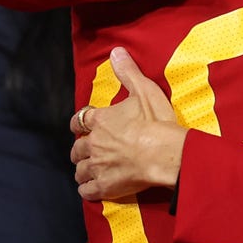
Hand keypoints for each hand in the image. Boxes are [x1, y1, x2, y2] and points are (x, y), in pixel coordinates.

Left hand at [70, 47, 186, 200]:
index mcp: (101, 120)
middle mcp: (94, 143)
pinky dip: (86, 189)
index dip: (79, 123)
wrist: (165, 153)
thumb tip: (116, 52)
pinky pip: (87, 190)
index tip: (81, 126)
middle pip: (77, 148)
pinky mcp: (105, 186)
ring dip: (82, 170)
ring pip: (80, 170)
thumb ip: (127, 72)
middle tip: (84, 152)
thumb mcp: (143, 90)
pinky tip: (89, 189)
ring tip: (86, 172)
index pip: (80, 120)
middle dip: (79, 150)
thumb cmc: (156, 122)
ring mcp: (98, 166)